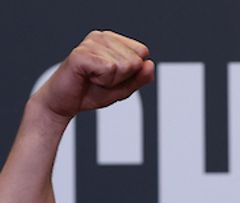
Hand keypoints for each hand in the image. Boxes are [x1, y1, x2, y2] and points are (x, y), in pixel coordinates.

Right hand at [32, 31, 153, 120]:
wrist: (64, 103)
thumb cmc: (92, 92)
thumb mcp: (124, 88)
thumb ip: (141, 78)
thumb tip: (150, 64)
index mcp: (113, 40)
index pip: (142, 52)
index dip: (132, 72)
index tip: (113, 76)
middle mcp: (101, 36)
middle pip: (135, 60)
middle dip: (122, 78)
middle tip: (101, 80)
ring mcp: (90, 43)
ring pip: (124, 66)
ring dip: (110, 81)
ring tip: (93, 79)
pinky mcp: (81, 54)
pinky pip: (109, 69)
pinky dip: (102, 81)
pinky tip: (88, 78)